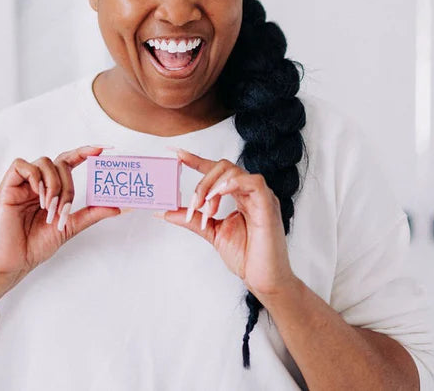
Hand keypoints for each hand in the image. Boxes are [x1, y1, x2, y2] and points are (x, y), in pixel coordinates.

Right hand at [0, 145, 120, 285]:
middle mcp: (37, 183)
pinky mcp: (7, 186)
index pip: (69, 162)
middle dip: (68, 185)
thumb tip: (118, 207)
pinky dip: (34, 177)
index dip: (84, 152)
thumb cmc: (36, 245)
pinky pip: (21, 165)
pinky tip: (37, 196)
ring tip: (49, 207)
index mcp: (51, 189)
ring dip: (53, 184)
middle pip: (59, 163)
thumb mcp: (69, 227)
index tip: (103, 149)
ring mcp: (22, 183)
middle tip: (64, 209)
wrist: (14, 262)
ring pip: (44, 162)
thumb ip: (91, 214)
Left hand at [160, 147, 297, 297]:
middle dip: (201, 182)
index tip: (176, 154)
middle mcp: (250, 193)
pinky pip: (252, 182)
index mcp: (239, 196)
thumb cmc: (246, 256)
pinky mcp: (268, 205)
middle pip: (222, 167)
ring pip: (233, 171)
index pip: (217, 171)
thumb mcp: (211, 232)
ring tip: (206, 210)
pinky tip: (219, 195)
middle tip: (193, 204)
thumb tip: (165, 211)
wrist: (263, 279)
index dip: (196, 160)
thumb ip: (191, 219)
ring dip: (212, 188)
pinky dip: (232, 184)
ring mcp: (260, 197)